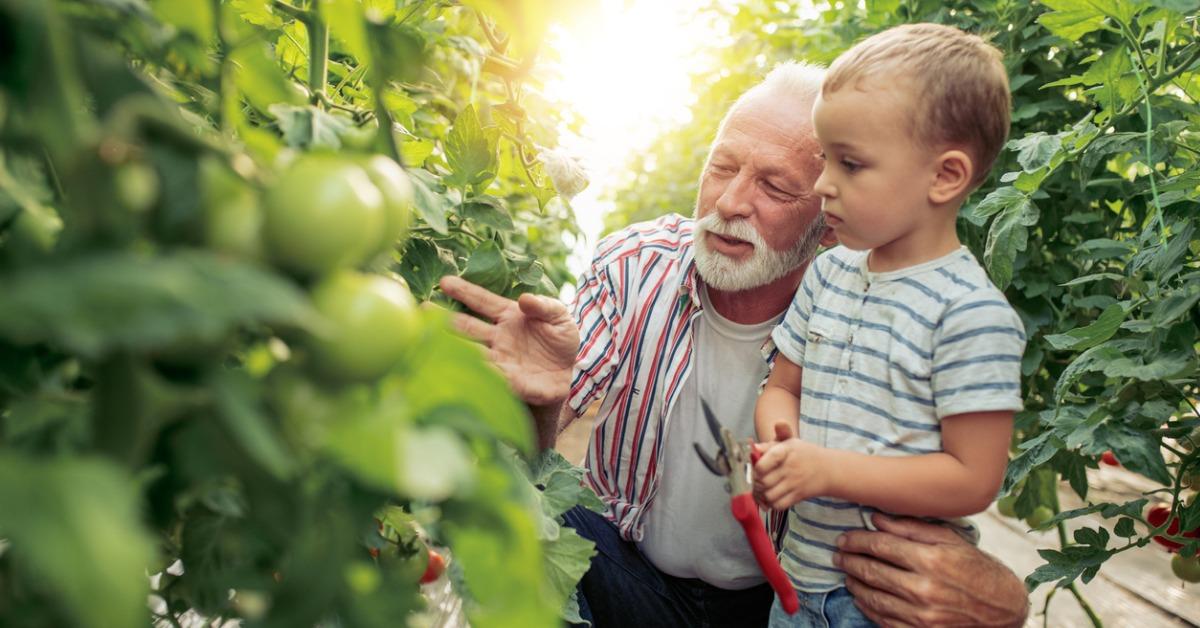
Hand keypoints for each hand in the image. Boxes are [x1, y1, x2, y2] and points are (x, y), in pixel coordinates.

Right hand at [438, 276, 578, 405]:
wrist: (570, 372)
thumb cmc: (560, 340)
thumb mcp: (560, 317)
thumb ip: (545, 306)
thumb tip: (525, 299)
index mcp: (508, 316)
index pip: (482, 301)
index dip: (465, 291)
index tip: (444, 282)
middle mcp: (497, 338)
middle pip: (468, 327)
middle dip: (446, 319)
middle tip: (423, 309)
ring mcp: (501, 360)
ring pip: (473, 352)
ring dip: (455, 347)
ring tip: (433, 342)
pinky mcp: (512, 381)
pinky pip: (495, 377)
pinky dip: (483, 374)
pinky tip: (469, 371)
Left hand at [752, 432, 829, 510]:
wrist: (829, 469)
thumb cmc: (805, 454)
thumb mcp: (789, 443)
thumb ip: (769, 445)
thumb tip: (753, 448)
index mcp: (785, 451)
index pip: (763, 463)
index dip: (755, 468)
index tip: (756, 468)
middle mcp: (789, 468)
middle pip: (762, 482)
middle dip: (755, 483)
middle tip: (756, 481)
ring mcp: (794, 483)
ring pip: (768, 495)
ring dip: (762, 494)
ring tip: (763, 489)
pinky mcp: (798, 496)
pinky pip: (779, 505)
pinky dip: (772, 504)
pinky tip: (772, 497)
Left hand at [835, 513, 1027, 626]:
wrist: (1002, 608)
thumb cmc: (976, 568)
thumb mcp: (950, 540)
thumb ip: (911, 528)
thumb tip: (875, 517)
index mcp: (932, 560)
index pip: (880, 546)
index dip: (856, 541)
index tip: (843, 538)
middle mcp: (925, 589)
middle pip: (872, 572)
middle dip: (850, 561)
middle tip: (837, 554)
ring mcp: (922, 615)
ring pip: (873, 597)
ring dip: (854, 584)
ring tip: (846, 573)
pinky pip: (884, 620)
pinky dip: (867, 607)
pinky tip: (861, 597)